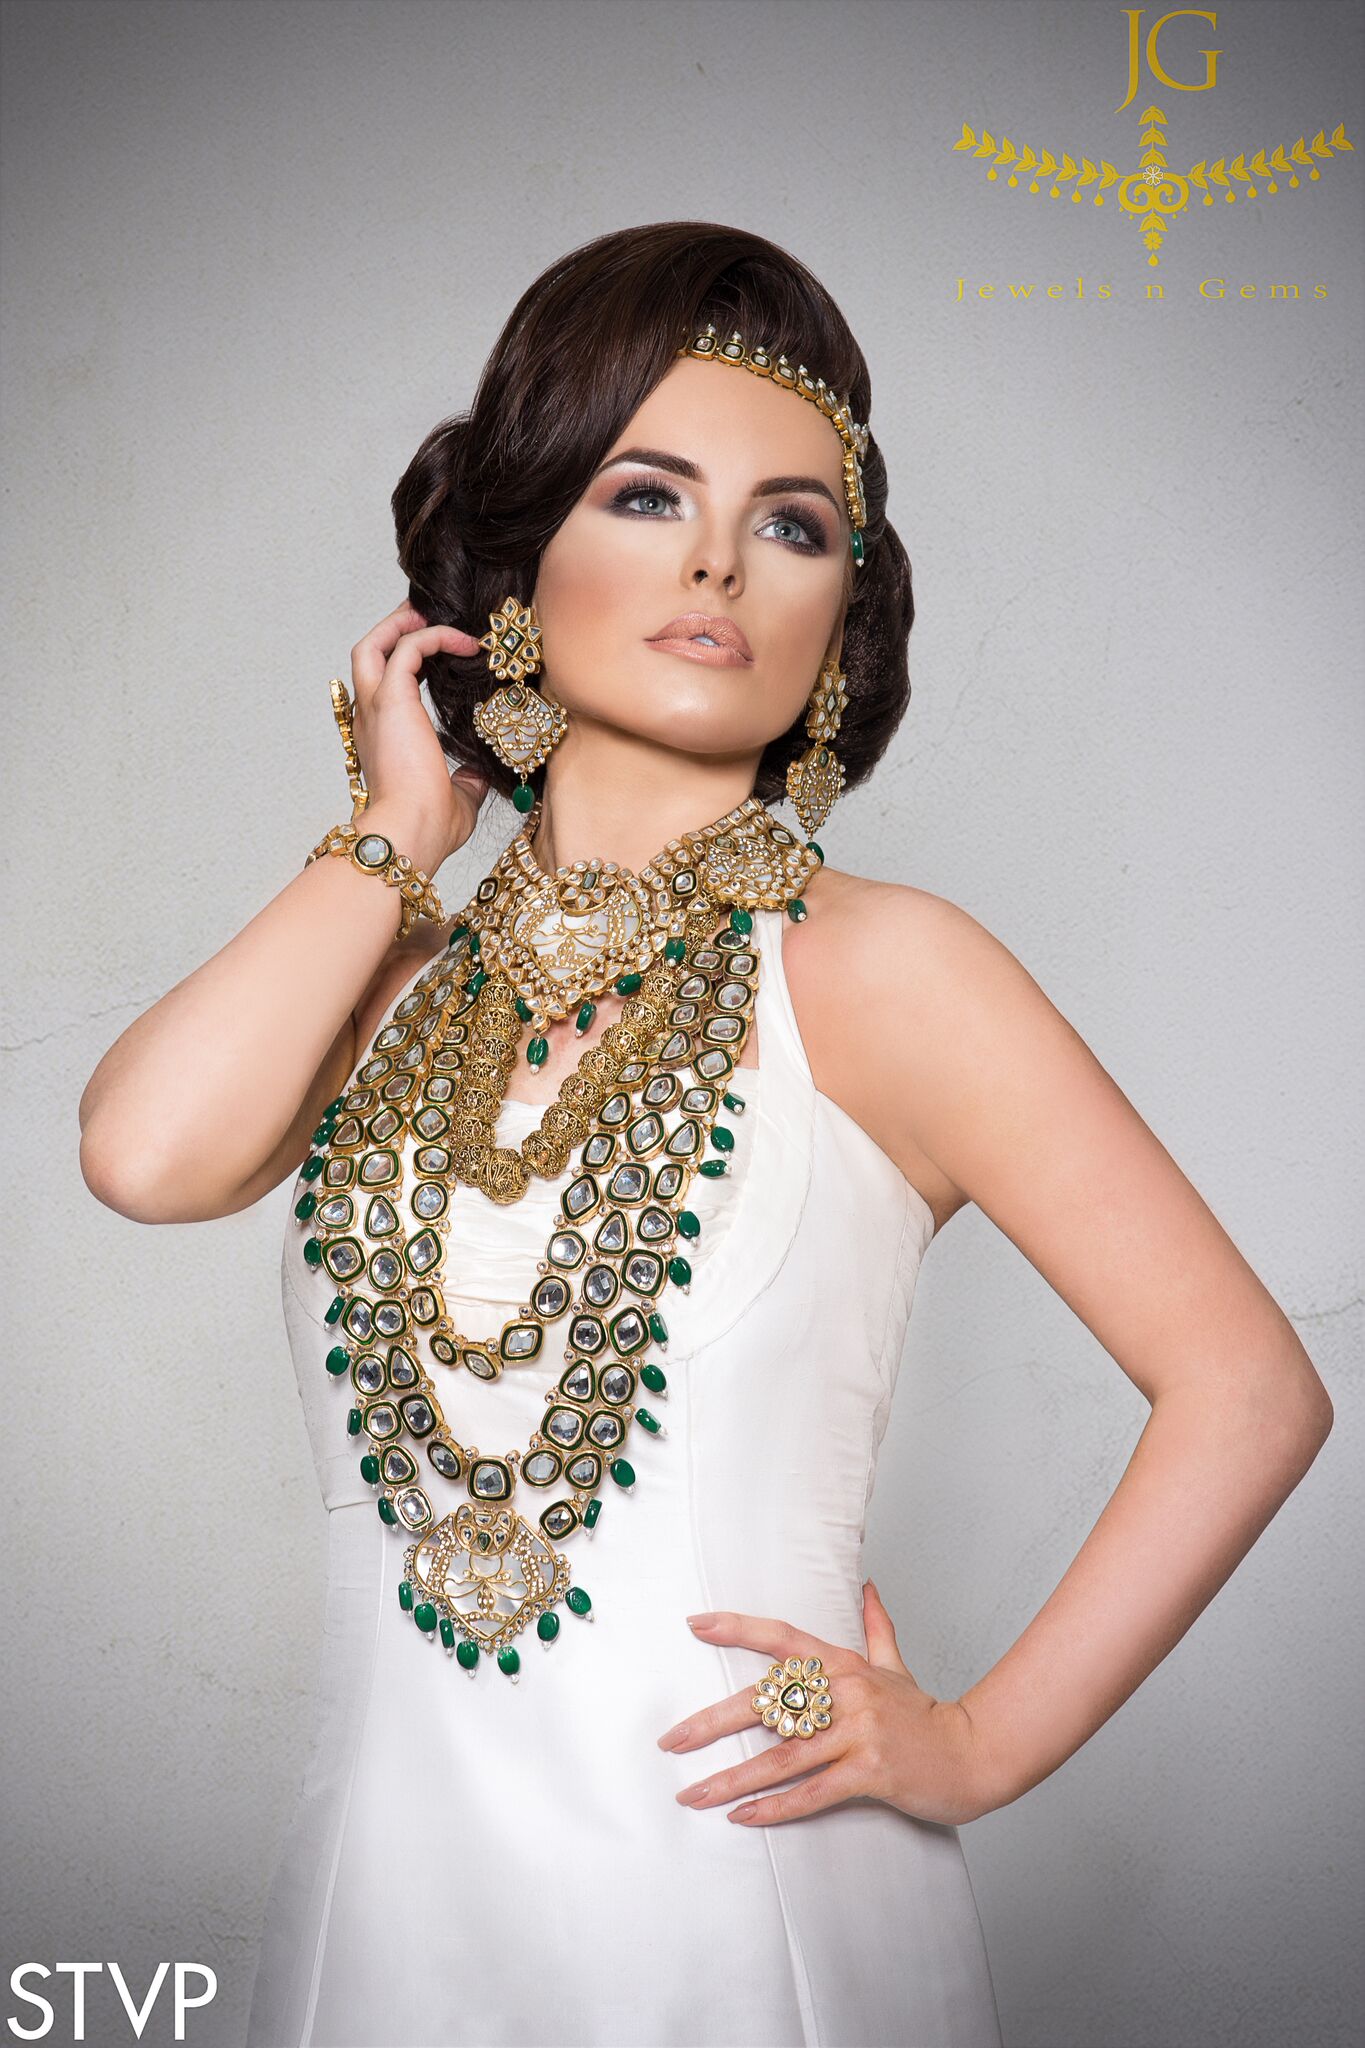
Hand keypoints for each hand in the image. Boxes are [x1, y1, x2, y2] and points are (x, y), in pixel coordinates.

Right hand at [347, 599, 491, 871]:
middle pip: (367, 656)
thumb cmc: (427, 827)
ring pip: (372, 644)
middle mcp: (371, 719)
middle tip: (423, 615)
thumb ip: (465, 782)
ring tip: (431, 613)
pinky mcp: (391, 699)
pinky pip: (408, 648)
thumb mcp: (457, 801)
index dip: (403, 664)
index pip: (383, 688)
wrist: (410, 832)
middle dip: (393, 630)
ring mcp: (376, 708)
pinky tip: (464, 642)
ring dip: (401, 624)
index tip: (437, 655)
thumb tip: (478, 775)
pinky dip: (433, 636)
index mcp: (381, 740)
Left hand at [656, 1581, 992, 1827]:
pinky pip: (813, 1793)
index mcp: (845, 1665)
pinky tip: (742, 1817)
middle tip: (671, 1741)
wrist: (973, 1755)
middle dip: (712, 1724)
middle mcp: (848, 1693)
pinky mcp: (871, 1772)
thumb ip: (877, 1628)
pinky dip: (775, 1808)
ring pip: (782, 1757)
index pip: (782, 1639)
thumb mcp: (895, 1667)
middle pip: (768, 1704)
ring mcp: (859, 1733)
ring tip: (693, 1794)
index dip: (737, 1628)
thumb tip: (868, 1588)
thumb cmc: (925, 1716)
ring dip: (732, 1779)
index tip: (695, 1626)